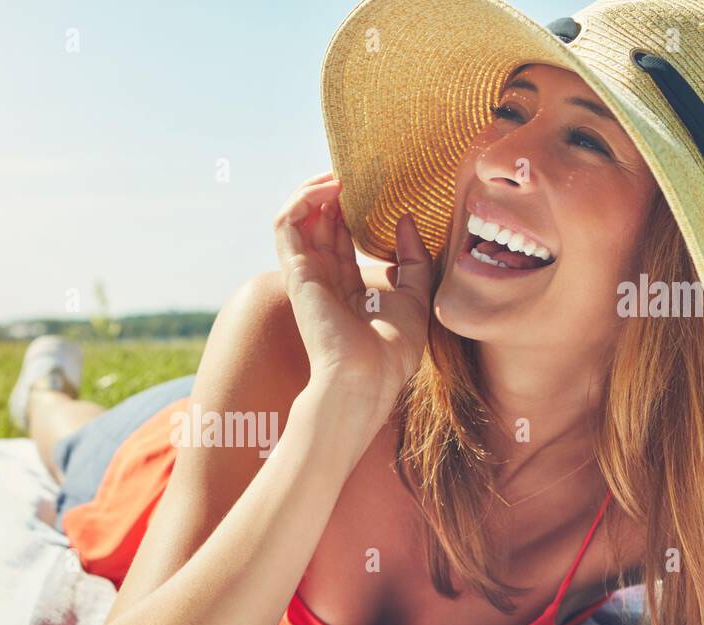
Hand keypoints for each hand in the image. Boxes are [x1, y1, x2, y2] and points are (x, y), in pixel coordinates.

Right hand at [273, 171, 432, 421]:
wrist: (367, 376)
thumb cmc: (391, 350)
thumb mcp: (416, 295)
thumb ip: (412, 258)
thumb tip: (405, 219)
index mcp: (348, 288)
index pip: (342, 237)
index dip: (352, 208)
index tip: (373, 184)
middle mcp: (323, 278)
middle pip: (319, 222)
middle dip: (334, 192)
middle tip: (356, 168)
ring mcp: (307, 273)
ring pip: (298, 217)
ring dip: (315, 189)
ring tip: (341, 173)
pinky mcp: (296, 270)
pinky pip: (287, 224)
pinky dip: (303, 199)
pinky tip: (331, 188)